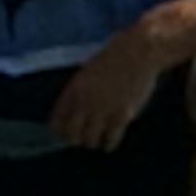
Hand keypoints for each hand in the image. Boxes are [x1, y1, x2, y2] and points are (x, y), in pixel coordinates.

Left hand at [52, 28, 162, 152]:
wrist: (138, 51)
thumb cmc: (114, 57)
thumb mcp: (88, 72)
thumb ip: (79, 91)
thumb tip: (74, 113)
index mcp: (73, 89)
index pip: (56, 121)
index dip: (58, 132)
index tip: (63, 135)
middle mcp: (85, 102)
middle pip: (71, 136)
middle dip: (75, 140)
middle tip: (82, 138)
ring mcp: (103, 110)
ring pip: (90, 141)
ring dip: (93, 142)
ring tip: (98, 138)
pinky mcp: (122, 115)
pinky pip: (110, 140)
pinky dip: (109, 144)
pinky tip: (110, 142)